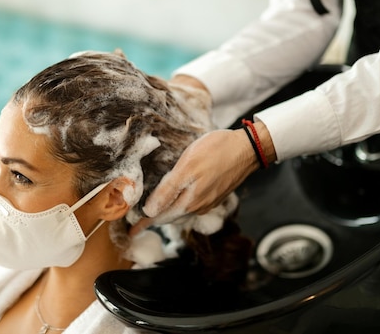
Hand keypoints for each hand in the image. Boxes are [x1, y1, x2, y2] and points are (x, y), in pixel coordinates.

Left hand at [130, 127, 260, 234]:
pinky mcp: (215, 194)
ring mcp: (208, 201)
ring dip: (166, 212)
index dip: (144, 223)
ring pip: (181, 211)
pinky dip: (179, 204)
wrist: (248, 148)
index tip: (131, 231)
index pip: (160, 216)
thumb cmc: (217, 152)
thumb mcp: (187, 167)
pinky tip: (175, 198)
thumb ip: (168, 190)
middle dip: (154, 219)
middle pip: (170, 216)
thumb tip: (151, 211)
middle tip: (138, 222)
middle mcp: (198, 206)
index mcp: (189, 202)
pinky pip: (192, 204)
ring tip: (153, 211)